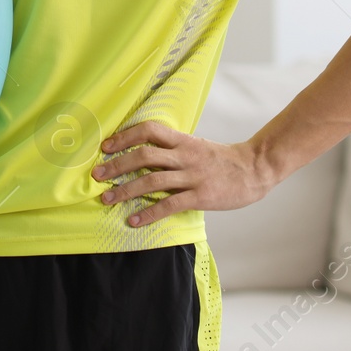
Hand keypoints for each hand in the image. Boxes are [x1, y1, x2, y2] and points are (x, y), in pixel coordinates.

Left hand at [91, 120, 274, 228]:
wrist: (254, 169)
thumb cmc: (221, 160)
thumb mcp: (196, 146)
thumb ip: (173, 148)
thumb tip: (142, 153)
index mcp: (183, 140)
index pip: (149, 130)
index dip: (125, 136)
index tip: (105, 146)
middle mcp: (185, 156)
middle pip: (144, 155)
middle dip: (117, 165)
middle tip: (96, 175)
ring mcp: (192, 176)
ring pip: (152, 181)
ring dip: (125, 190)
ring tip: (106, 199)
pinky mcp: (200, 196)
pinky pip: (169, 205)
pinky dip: (148, 213)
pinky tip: (133, 221)